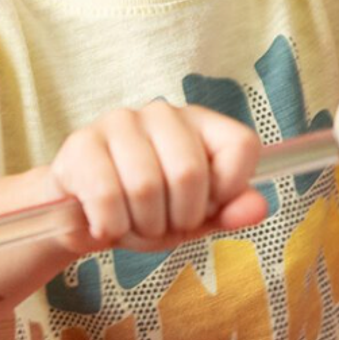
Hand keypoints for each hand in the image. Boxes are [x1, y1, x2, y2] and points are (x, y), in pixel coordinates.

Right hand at [48, 102, 266, 253]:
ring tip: (133, 223)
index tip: (206, 207)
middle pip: (190, 172)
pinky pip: (106, 197)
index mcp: (200, 122)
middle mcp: (162, 112)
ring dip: (142, 226)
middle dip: (179, 218)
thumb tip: (258, 208)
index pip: (242, 145)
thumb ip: (229, 211)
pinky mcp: (81, 144)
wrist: (82, 217)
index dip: (228, 190)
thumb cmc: (146, 210)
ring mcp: (118, 122)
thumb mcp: (194, 217)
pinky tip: (106, 223)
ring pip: (145, 187)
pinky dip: (111, 227)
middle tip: (163, 223)